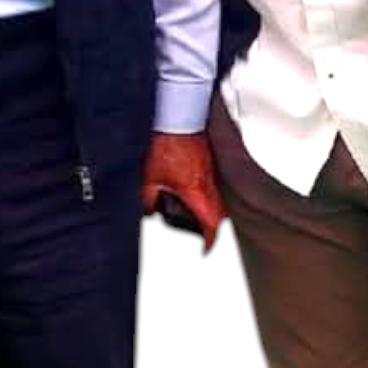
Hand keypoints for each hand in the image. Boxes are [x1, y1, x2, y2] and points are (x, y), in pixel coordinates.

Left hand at [141, 131, 226, 251]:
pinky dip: (207, 192)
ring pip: (218, 198)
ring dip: (211, 209)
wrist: (177, 119)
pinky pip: (213, 183)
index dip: (210, 241)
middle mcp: (208, 184)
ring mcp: (211, 171)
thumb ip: (148, 198)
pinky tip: (193, 190)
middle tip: (202, 234)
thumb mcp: (150, 177)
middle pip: (220, 215)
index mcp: (197, 192)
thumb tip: (148, 210)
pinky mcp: (208, 161)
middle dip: (212, 228)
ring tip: (197, 214)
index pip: (212, 225)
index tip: (205, 249)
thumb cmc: (167, 143)